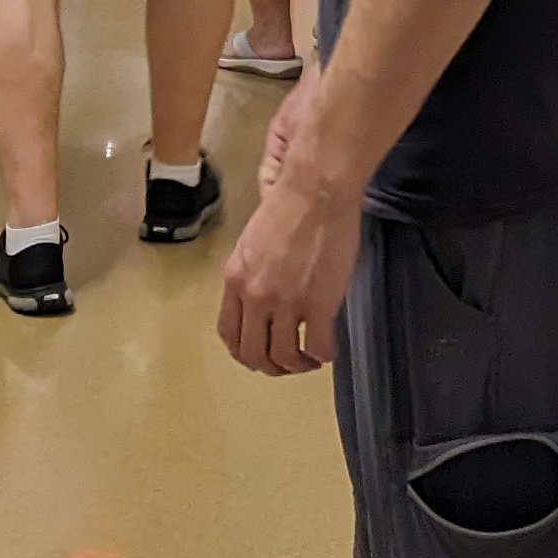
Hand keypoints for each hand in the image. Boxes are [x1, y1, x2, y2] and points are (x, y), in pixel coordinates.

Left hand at [219, 127, 361, 376]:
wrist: (317, 190)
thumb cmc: (291, 204)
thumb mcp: (253, 240)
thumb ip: (252, 272)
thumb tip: (262, 292)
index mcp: (235, 279)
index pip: (228, 332)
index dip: (242, 351)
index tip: (257, 354)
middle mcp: (255, 296)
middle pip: (252, 353)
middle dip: (269, 366)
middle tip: (286, 364)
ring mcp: (286, 303)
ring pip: (283, 357)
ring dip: (297, 366)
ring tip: (310, 360)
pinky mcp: (318, 305)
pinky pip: (318, 347)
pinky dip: (323, 357)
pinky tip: (329, 351)